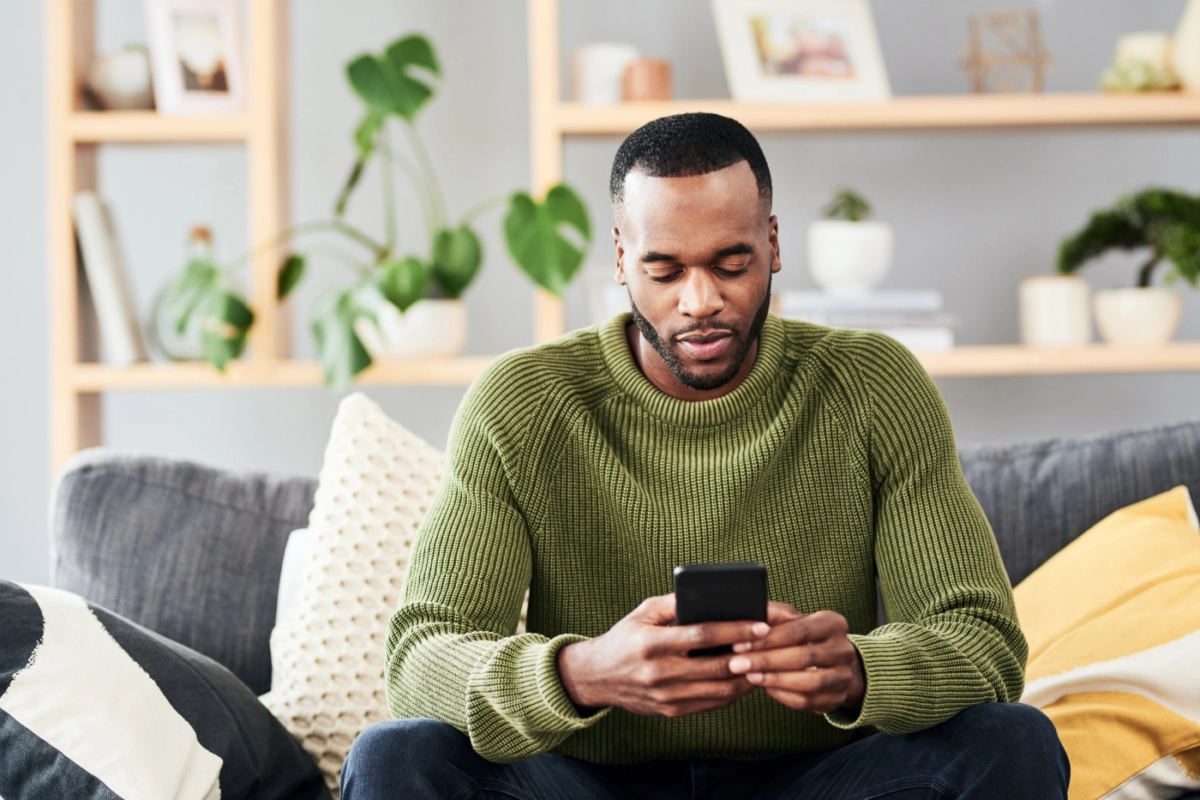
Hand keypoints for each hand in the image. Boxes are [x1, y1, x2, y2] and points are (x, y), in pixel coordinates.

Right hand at [557, 593, 770, 717]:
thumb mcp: (643, 613)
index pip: (702, 635)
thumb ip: (674, 603)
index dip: (735, 630)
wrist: (597, 676)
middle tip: (771, 646)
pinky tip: (744, 679)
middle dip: (749, 656)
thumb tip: (711, 597)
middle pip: (716, 666)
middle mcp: (659, 673)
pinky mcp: (671, 711)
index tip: (760, 625)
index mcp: (652, 644)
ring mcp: (665, 696)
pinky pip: (710, 704)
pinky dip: (732, 693)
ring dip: (746, 678)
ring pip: (718, 690)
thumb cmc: (625, 638)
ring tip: (763, 662)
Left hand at [726, 602, 865, 714]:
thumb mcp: (791, 619)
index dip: (768, 638)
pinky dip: (784, 695)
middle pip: (804, 657)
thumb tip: (754, 608)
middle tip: (737, 663)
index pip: (799, 630)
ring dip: (775, 680)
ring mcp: (844, 676)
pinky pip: (809, 701)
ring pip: (810, 682)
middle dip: (766, 661)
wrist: (830, 661)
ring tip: (750, 676)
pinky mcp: (837, 698)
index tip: (739, 643)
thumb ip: (774, 614)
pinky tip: (765, 687)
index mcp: (833, 623)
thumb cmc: (802, 635)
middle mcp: (844, 649)